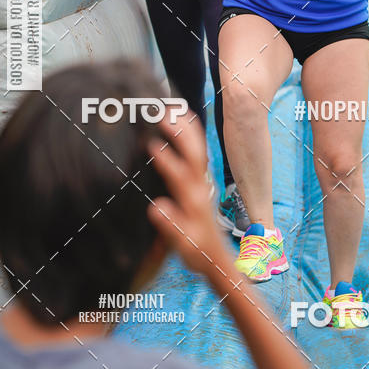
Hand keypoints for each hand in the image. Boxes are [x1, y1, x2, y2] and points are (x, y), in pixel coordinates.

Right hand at [147, 115, 227, 276]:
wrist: (217, 258)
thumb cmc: (198, 253)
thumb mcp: (184, 246)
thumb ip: (171, 226)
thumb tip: (156, 208)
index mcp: (194, 202)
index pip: (180, 177)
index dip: (167, 161)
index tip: (152, 146)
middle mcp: (200, 187)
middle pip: (193, 155)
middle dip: (180, 134)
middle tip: (164, 115)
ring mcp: (203, 182)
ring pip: (197, 150)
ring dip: (187, 129)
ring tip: (174, 109)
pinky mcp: (202, 182)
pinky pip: (198, 153)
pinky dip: (192, 136)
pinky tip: (184, 124)